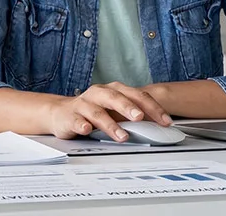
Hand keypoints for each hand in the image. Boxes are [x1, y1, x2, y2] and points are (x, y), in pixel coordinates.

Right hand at [41, 82, 172, 140]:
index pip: (137, 96)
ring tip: (122, 136)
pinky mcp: (70, 116)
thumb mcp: (116, 111)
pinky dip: (81, 125)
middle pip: (116, 98)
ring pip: (98, 112)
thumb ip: (135, 115)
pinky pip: (76, 121)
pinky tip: (86, 130)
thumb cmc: (93, 111)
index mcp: (114, 90)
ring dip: (111, 125)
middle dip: (129, 108)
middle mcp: (99, 93)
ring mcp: (84, 104)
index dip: (153, 108)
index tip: (165, 121)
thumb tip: (160, 125)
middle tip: (140, 117)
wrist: (60, 113)